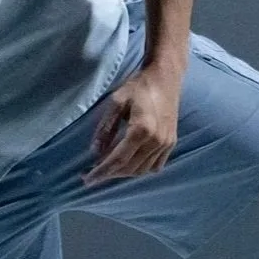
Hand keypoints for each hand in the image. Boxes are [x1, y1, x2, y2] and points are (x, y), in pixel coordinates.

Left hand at [83, 63, 182, 185]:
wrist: (165, 78)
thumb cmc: (138, 86)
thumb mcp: (116, 102)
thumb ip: (105, 128)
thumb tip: (94, 151)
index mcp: (141, 129)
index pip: (118, 160)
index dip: (102, 172)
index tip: (87, 180)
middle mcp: (156, 140)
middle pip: (130, 168)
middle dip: (110, 173)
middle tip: (93, 172)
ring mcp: (166, 143)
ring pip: (142, 170)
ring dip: (124, 172)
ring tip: (109, 167)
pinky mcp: (171, 143)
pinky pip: (155, 166)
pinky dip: (140, 168)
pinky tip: (128, 162)